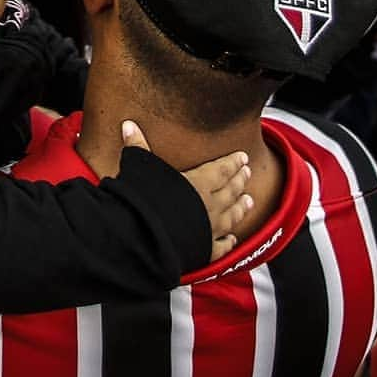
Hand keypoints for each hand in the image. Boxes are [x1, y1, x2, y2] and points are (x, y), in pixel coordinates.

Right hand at [122, 120, 252, 261]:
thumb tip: (128, 124)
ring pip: (231, 217)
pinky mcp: (204, 252)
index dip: (232, 162)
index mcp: (198, 183)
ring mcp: (210, 230)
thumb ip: (138, 146)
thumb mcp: (141, 168)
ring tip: (249, 202)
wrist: (147, 241)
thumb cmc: (145, 201)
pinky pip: (220, 248)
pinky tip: (232, 240)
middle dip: (239, 181)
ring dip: (240, 208)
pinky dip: (228, 243)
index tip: (242, 157)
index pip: (221, 169)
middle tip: (248, 173)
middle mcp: (209, 206)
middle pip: (230, 191)